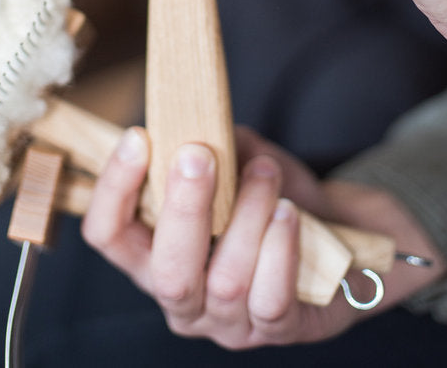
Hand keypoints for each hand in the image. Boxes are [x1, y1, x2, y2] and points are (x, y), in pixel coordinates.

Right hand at [82, 126, 442, 349]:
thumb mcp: (233, 160)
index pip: (108, 234)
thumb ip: (207, 141)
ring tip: (266, 172)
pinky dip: (279, 250)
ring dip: (247, 215)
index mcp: (155, 254)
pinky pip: (271, 300)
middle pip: (166, 273)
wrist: (337, 233)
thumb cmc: (272, 196)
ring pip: (226, 281)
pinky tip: (287, 213)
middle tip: (198, 154)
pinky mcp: (279, 330)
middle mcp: (185, 299)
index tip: (138, 137)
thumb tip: (193, 117)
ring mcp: (230, 323)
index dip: (114, 187)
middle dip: (182, 207)